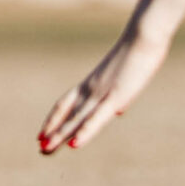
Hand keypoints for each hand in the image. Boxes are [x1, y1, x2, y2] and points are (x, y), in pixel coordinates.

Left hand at [38, 24, 172, 152]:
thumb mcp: (126, 77)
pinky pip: (96, 118)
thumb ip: (120, 96)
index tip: (42, 133)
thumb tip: (118, 110)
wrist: (144, 35)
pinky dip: (84, 132)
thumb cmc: (138, 52)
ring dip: (61, 135)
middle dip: (53, 132)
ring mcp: (101, 93)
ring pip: (76, 119)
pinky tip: (73, 145)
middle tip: (40, 148)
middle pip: (67, 114)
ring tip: (46, 150)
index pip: (65, 104)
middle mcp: (90, 89)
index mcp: (91, 83)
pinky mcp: (116, 96)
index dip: (53, 119)